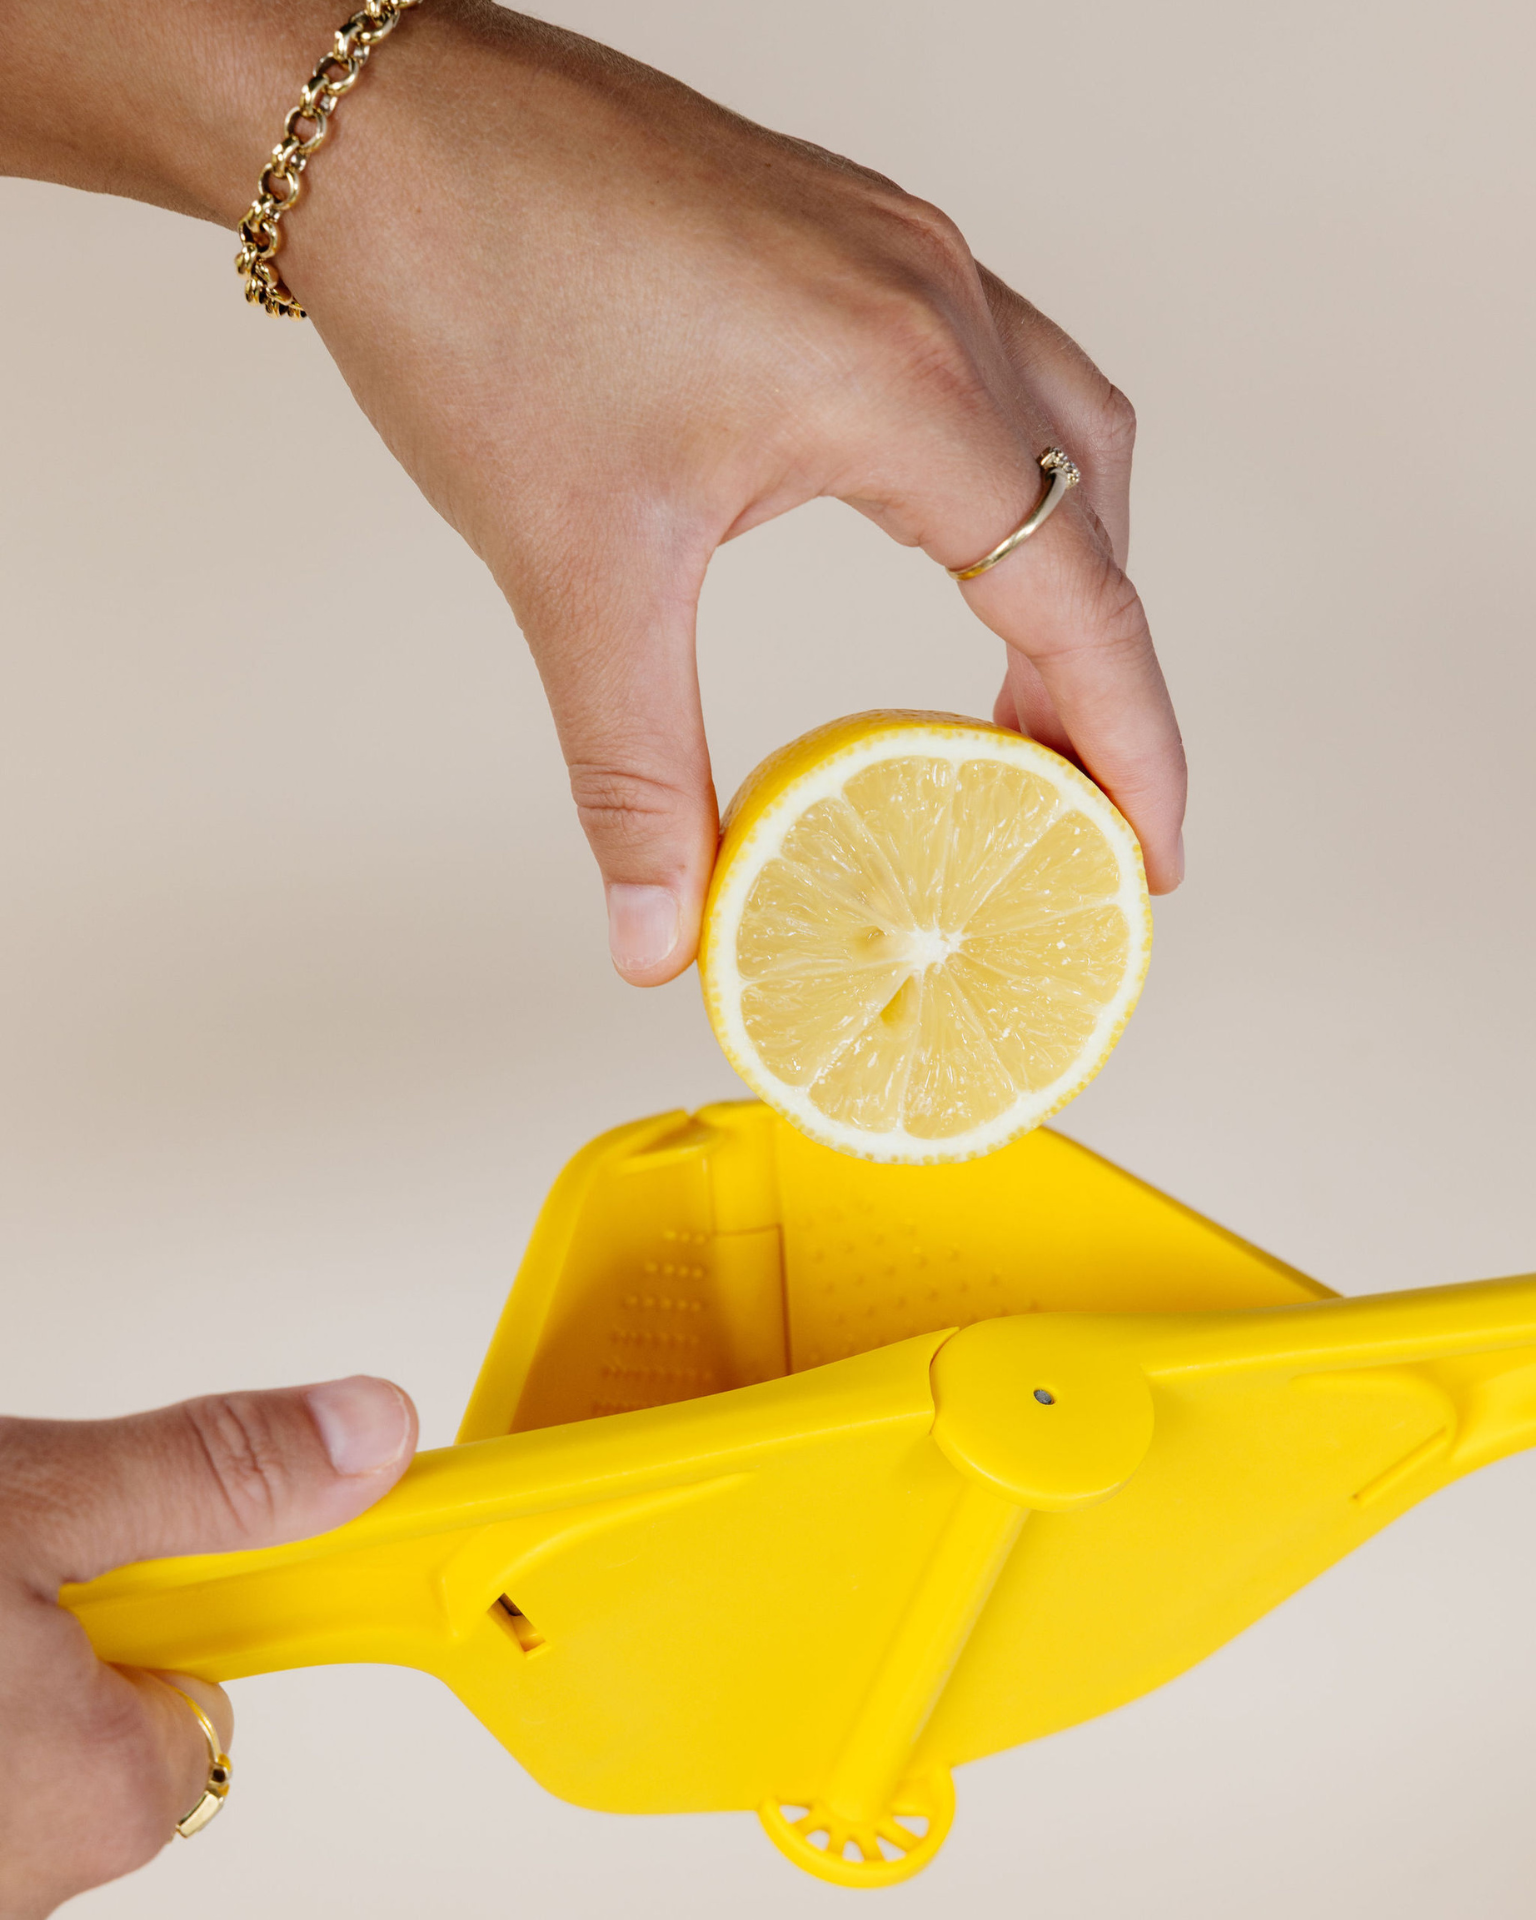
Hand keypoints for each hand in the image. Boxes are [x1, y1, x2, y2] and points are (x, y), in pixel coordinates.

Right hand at [0, 1376, 415, 1918]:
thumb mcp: (38, 1502)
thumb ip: (212, 1476)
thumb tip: (368, 1441)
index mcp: (93, 1795)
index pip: (209, 1701)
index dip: (181, 1604)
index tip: (148, 1553)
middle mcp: (21, 1877)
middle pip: (105, 1724)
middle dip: (62, 1632)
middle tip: (3, 1557)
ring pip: (18, 1738)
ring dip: (0, 1656)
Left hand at [3, 1, 1185, 986]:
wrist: (376, 123)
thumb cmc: (473, 294)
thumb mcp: (574, 575)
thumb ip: (636, 776)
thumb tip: (657, 936)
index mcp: (901, 383)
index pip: (1077, 599)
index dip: (1129, 746)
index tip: (1150, 856)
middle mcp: (933, 299)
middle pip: (1095, 511)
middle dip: (1104, 669)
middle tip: (1071, 795)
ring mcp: (897, 251)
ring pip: (1057, 426)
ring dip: (1066, 565)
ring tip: (1020, 696)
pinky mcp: (846, 236)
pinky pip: (987, 367)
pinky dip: (1002, 481)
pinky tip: (940, 541)